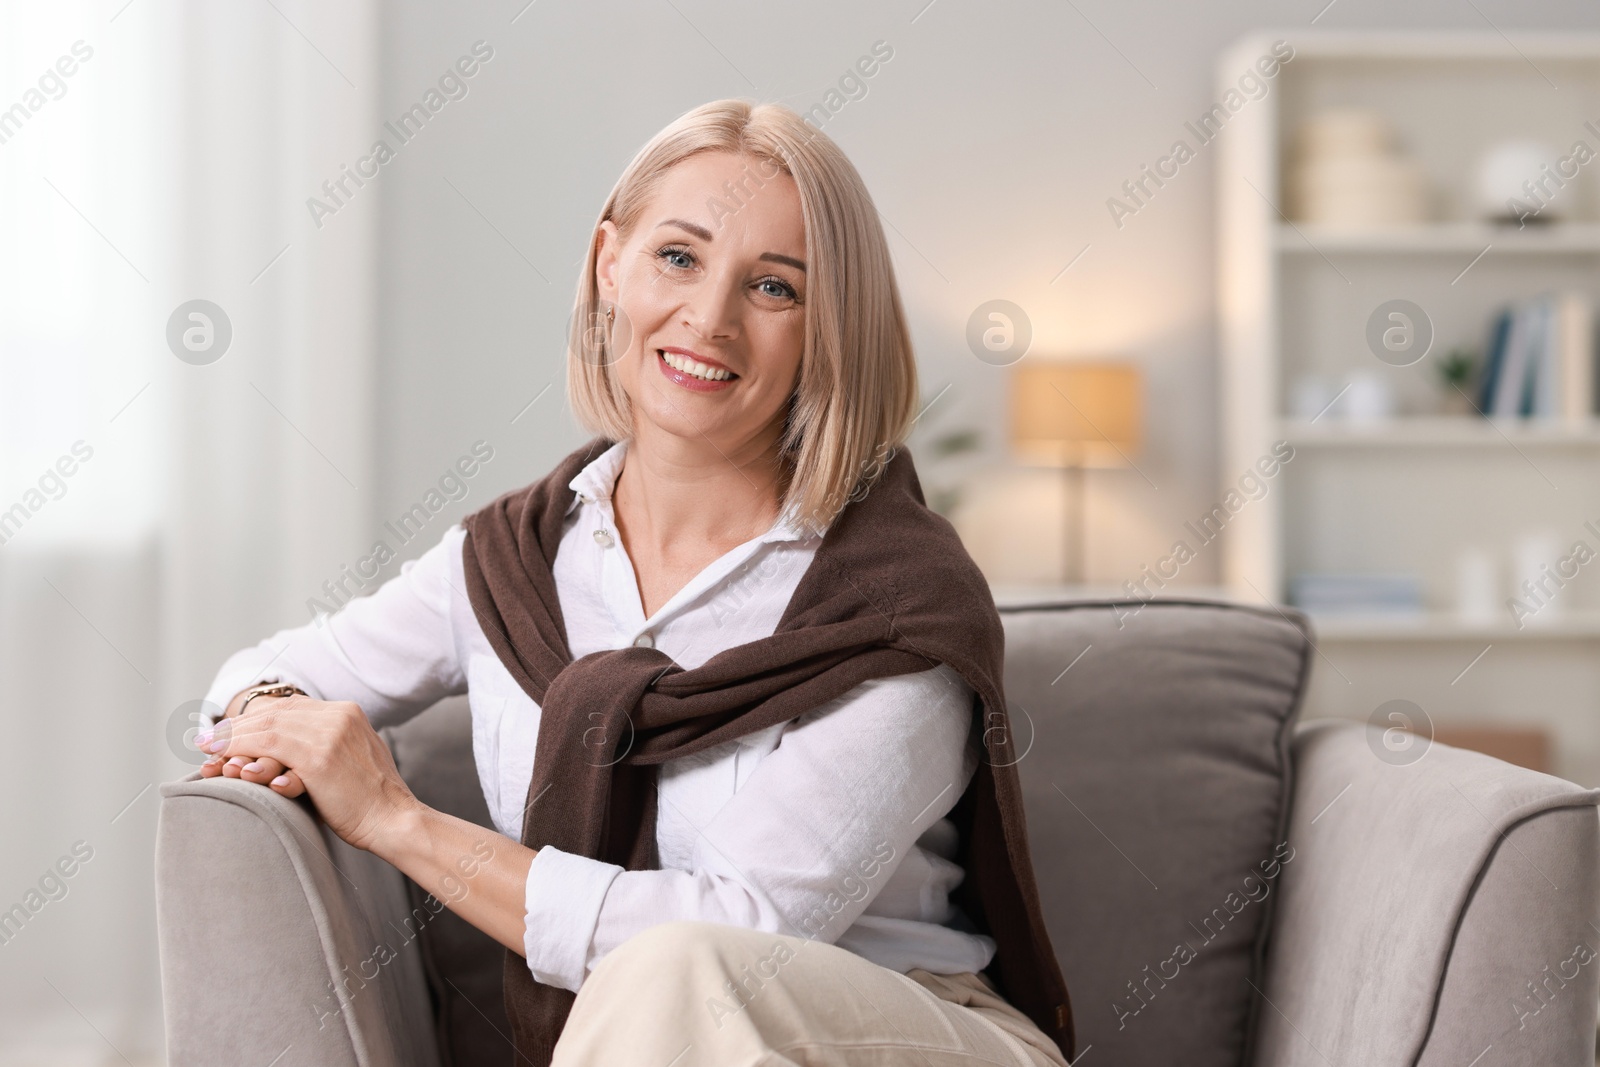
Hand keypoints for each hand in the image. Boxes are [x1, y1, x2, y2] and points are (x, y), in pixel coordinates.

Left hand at [194, 696, 420, 852]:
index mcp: (348, 713)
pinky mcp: (320, 757)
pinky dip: (244, 751)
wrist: (394, 821)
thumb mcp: (351, 760)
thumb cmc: (370, 801)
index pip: (290, 707)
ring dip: (232, 740)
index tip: (228, 732)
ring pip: (267, 727)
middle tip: (206, 741)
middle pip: (275, 713)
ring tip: (209, 753)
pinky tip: (229, 764)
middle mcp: (339, 716)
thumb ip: (326, 745)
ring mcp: (331, 734)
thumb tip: (286, 752)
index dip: (255, 718)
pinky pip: (270, 746)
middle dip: (236, 728)